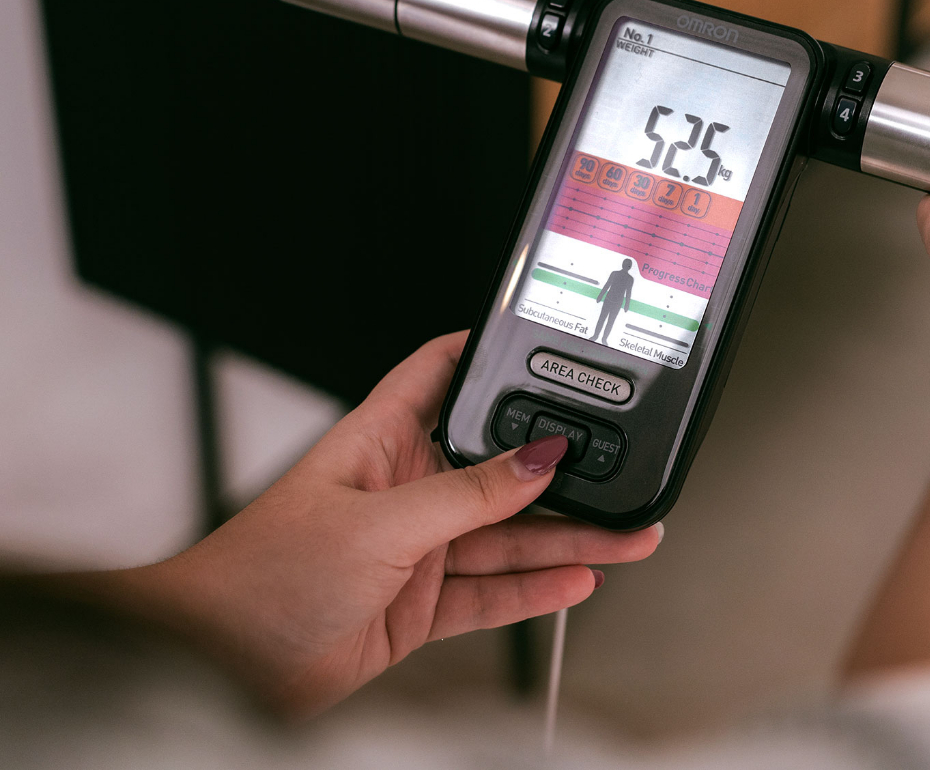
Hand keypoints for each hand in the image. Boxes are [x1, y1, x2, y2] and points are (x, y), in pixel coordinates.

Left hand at [111, 332, 659, 717]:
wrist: (224, 667)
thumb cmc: (263, 575)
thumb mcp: (379, 524)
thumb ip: (466, 496)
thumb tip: (535, 460)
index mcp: (381, 440)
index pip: (439, 373)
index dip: (484, 352)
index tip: (535, 343)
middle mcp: (404, 488)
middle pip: (495, 470)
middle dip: (554, 473)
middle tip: (613, 472)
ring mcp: (415, 548)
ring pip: (505, 535)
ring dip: (565, 538)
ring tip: (624, 535)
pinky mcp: (420, 602)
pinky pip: (492, 591)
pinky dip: (535, 588)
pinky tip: (576, 578)